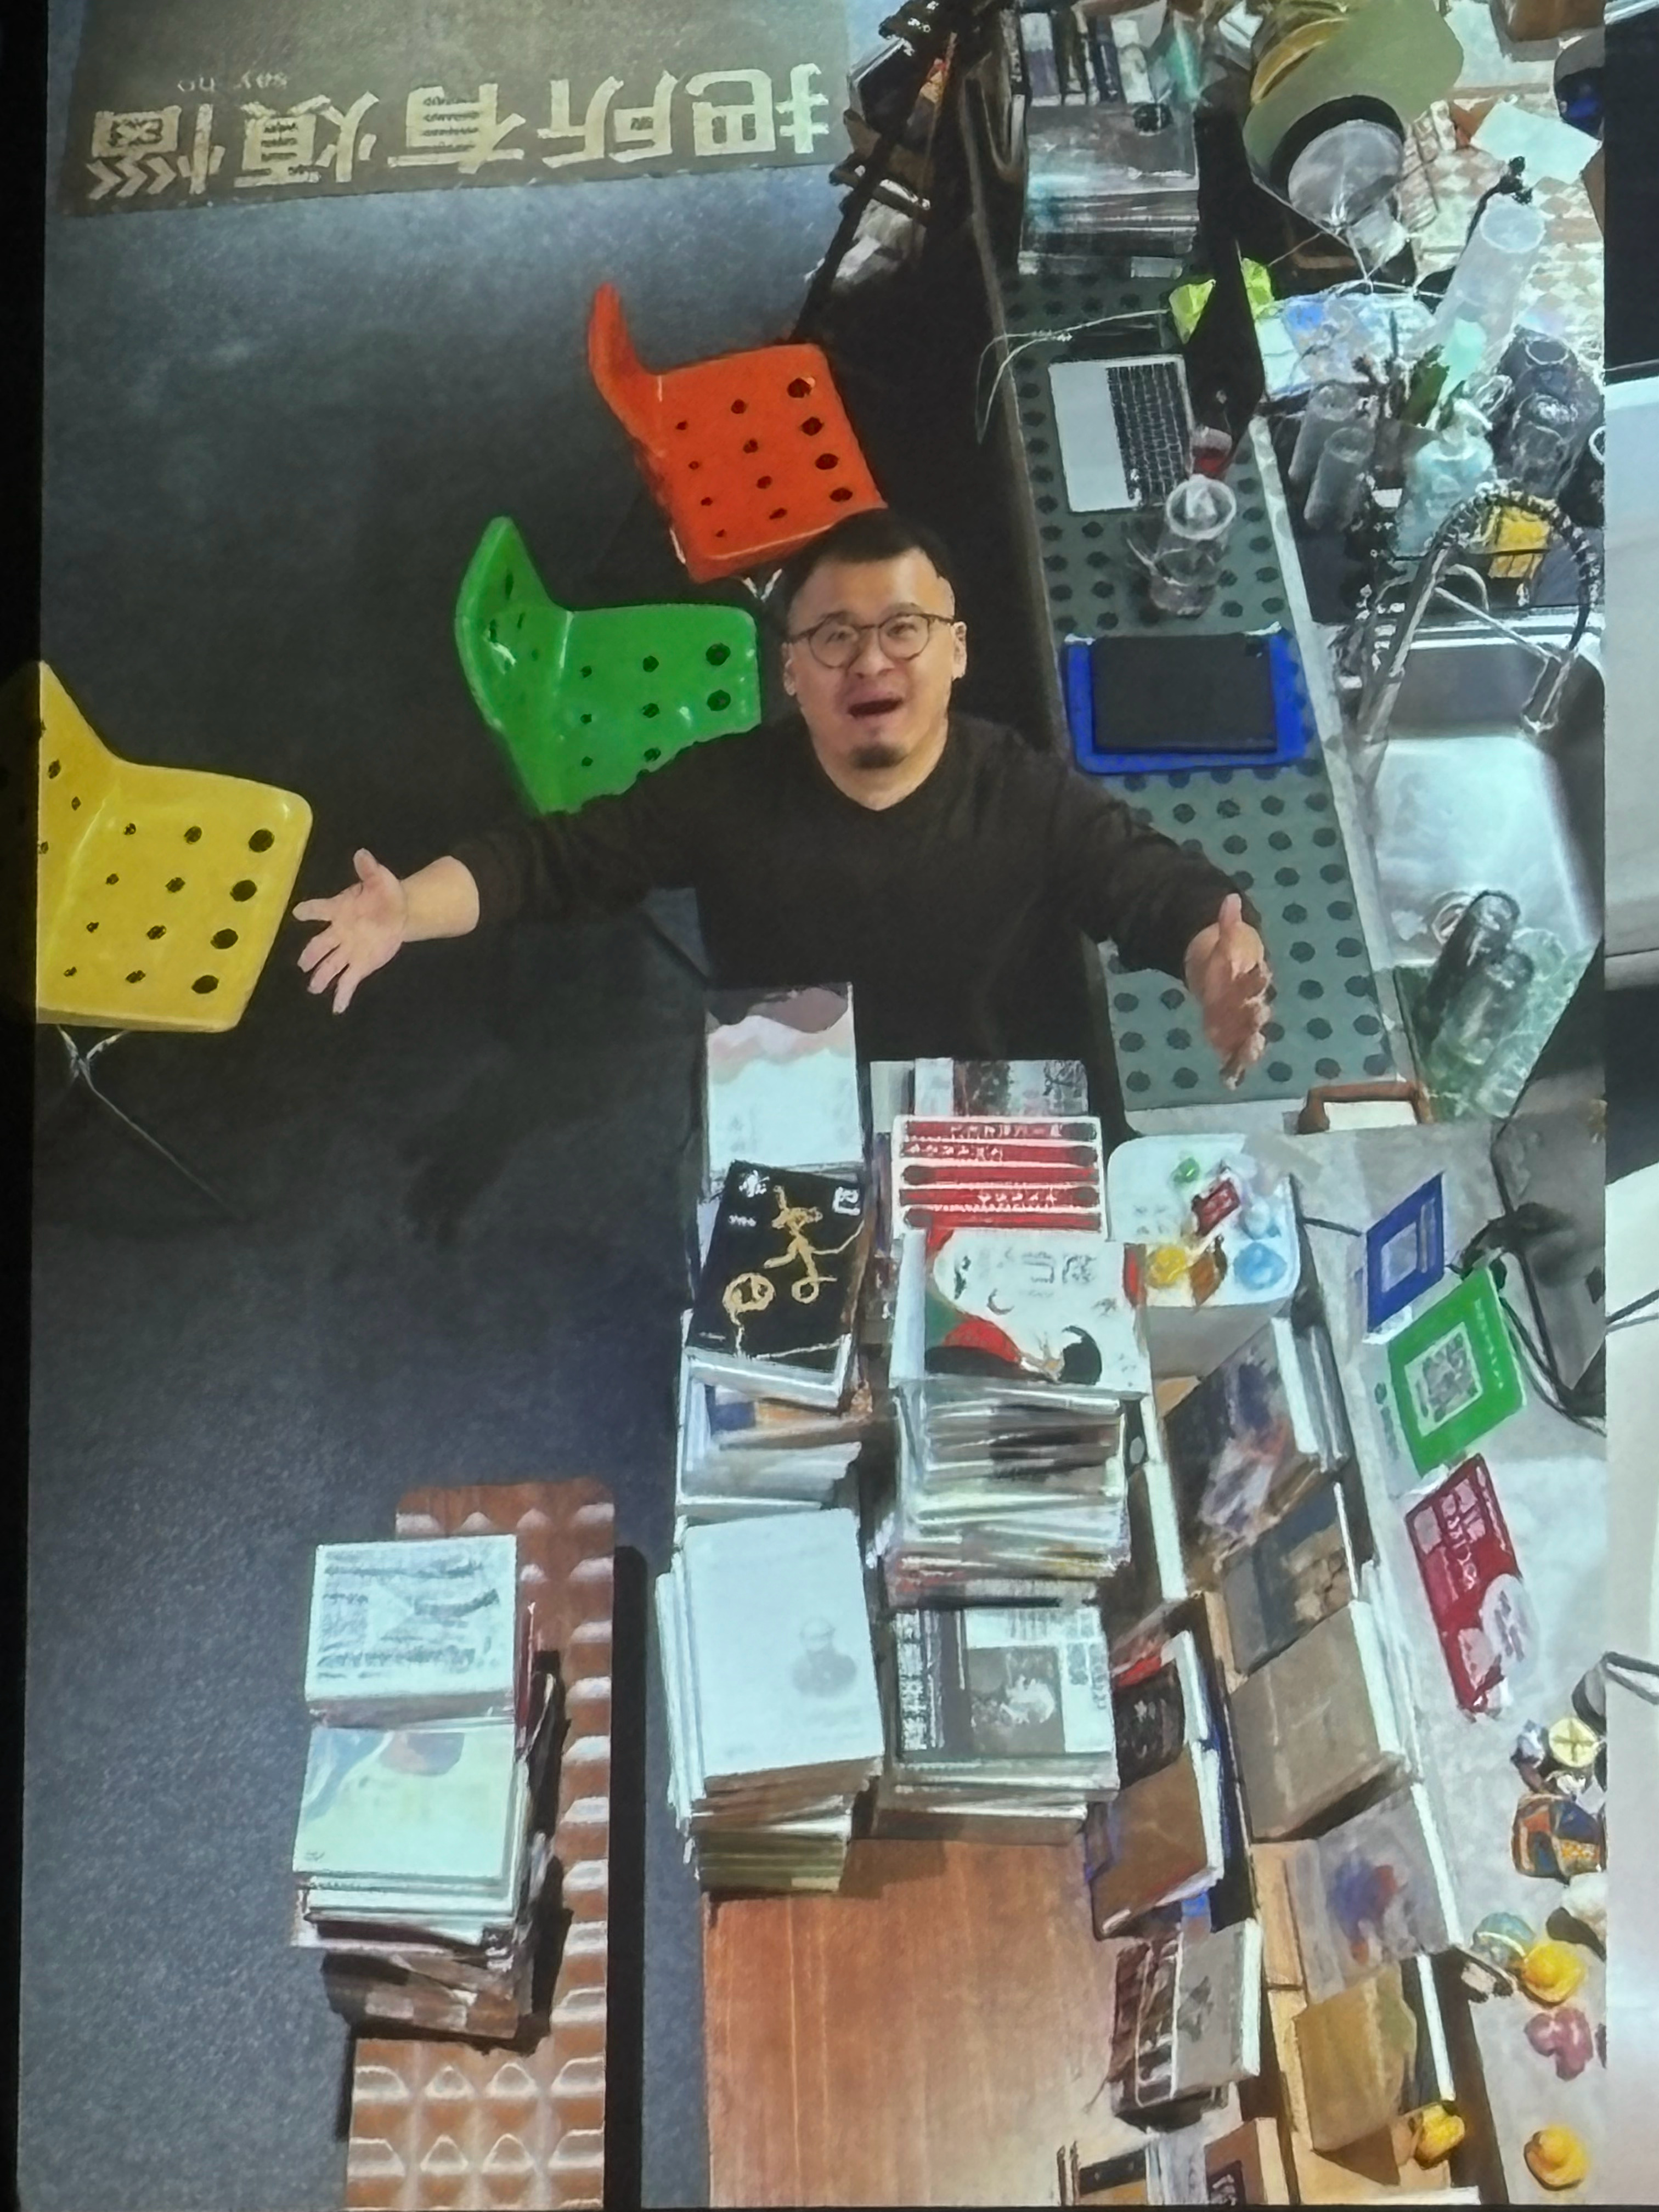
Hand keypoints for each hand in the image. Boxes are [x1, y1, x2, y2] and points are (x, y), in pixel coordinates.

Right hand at [293, 849, 407, 1012]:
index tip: (299, 913)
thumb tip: (363, 853)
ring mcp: (347, 951)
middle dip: (311, 955)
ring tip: (313, 989)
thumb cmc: (384, 894)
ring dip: (321, 977)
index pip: (321, 909)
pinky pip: (348, 981)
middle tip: (303, 965)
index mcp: (339, 909)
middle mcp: (338, 932)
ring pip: (330, 966)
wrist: (398, 914)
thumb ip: (369, 870)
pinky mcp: (360, 965)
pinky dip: (342, 995)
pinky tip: (337, 1008)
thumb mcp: (379, 879)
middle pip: (320, 945)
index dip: (310, 910)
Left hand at [1183, 893, 1271, 1087]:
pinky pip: (1235, 1055)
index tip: (1261, 972)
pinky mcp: (1230, 1040)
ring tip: (1249, 1054)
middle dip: (1256, 1013)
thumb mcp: (1224, 940)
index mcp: (1252, 979)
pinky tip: (1230, 1081)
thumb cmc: (1226, 961)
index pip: (1258, 977)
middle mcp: (1252, 1004)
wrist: (1223, 980)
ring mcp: (1242, 1025)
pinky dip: (1234, 1068)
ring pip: (1250, 1037)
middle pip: (1257, 1010)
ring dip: (1250, 1046)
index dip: (1259, 976)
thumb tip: (1229, 897)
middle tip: (1256, 1016)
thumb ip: (1227, 923)